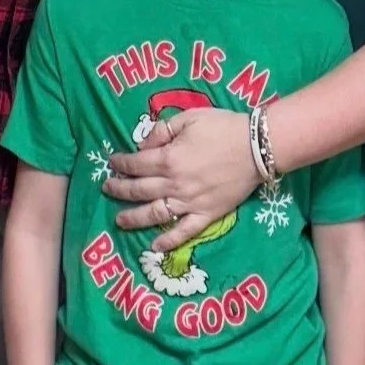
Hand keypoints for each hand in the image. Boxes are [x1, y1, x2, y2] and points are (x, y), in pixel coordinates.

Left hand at [102, 108, 258, 251]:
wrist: (256, 147)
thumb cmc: (222, 127)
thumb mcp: (189, 118)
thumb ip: (162, 131)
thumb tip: (143, 145)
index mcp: (168, 159)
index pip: (136, 164)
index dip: (121, 163)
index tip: (111, 163)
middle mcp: (174, 184)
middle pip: (140, 190)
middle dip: (120, 189)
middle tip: (107, 188)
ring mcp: (190, 203)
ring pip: (155, 214)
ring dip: (134, 218)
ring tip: (119, 220)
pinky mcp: (207, 214)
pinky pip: (184, 232)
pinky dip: (169, 241)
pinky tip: (155, 246)